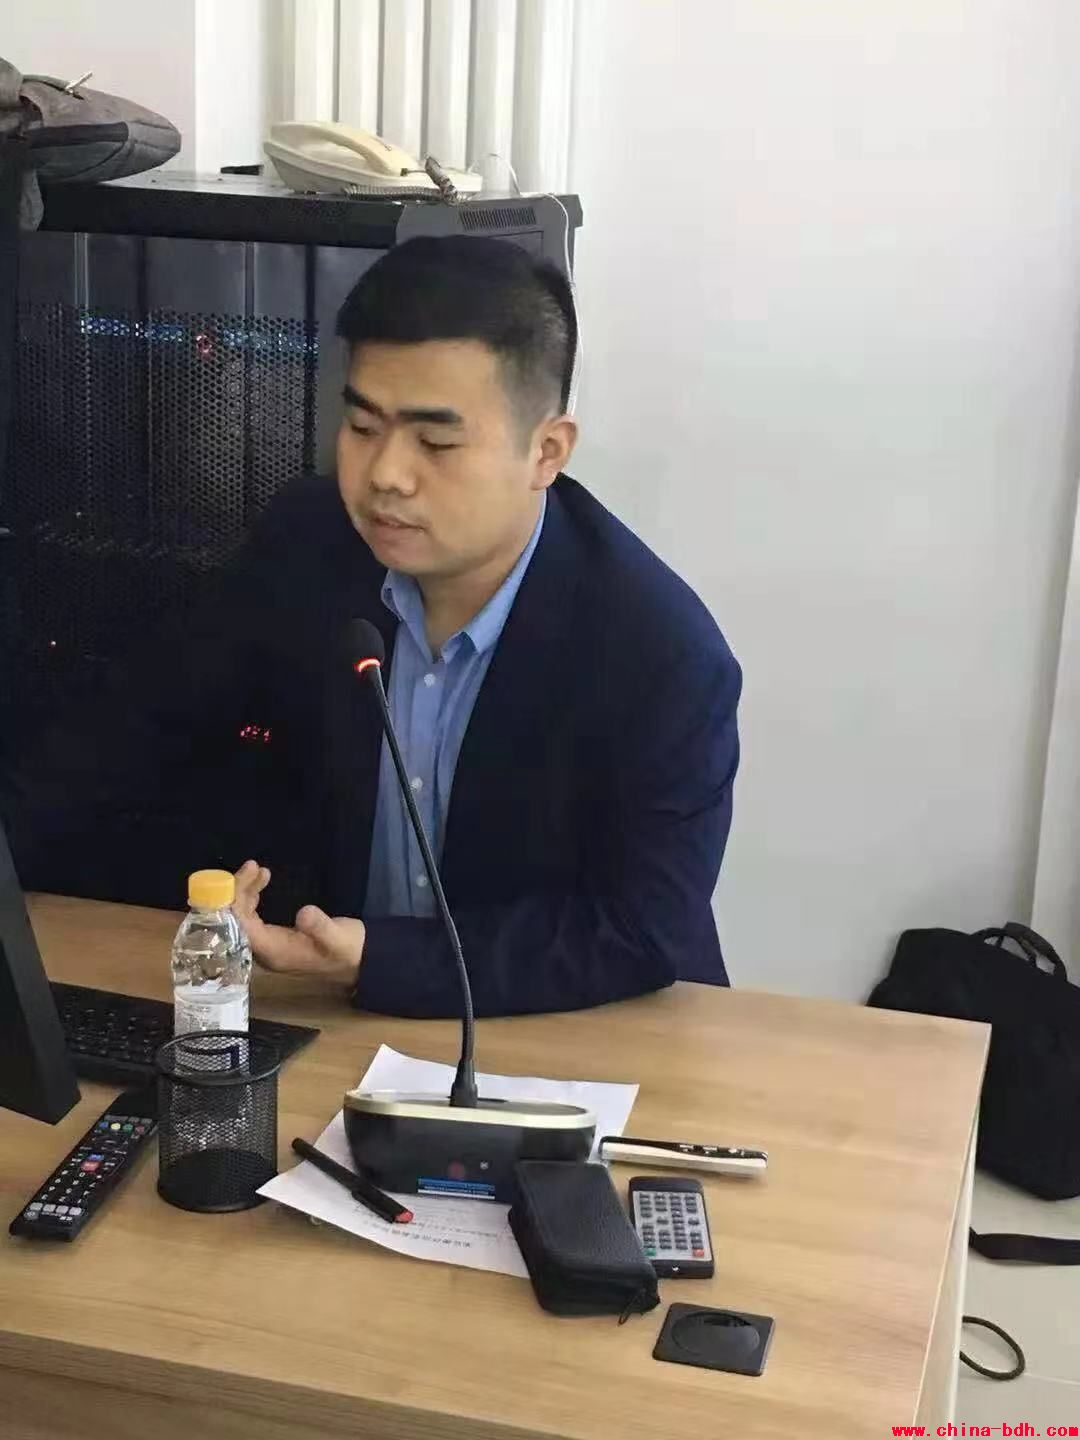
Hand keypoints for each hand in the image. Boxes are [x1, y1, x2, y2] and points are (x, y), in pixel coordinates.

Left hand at [233, 860, 364, 987]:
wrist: (358, 959)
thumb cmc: (348, 948)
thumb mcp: (339, 937)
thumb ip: (321, 927)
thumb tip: (304, 912)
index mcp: (275, 953)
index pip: (242, 927)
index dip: (237, 902)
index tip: (246, 876)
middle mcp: (265, 952)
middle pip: (237, 921)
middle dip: (239, 892)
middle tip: (253, 865)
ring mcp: (268, 945)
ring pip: (243, 918)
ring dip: (245, 893)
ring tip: (257, 868)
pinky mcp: (273, 938)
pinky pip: (251, 918)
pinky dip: (251, 898)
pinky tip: (259, 883)